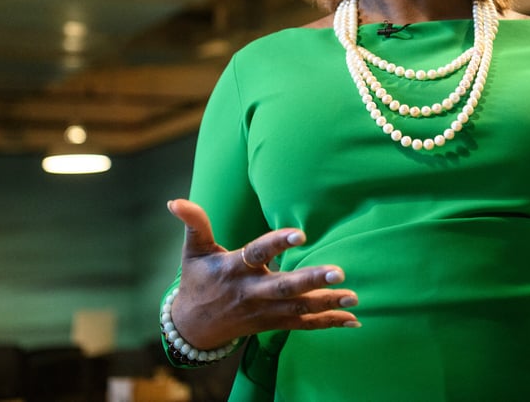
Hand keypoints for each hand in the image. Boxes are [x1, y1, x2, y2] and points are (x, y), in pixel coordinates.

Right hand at [166, 198, 360, 349]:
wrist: (193, 327)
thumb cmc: (197, 280)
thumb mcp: (193, 250)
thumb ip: (194, 224)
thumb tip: (175, 202)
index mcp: (234, 269)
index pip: (257, 253)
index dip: (278, 243)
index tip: (300, 233)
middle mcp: (251, 292)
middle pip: (284, 287)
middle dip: (312, 280)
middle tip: (339, 272)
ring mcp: (264, 311)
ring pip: (298, 308)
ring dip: (327, 303)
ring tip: (354, 296)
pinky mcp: (273, 324)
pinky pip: (303, 325)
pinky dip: (328, 323)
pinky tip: (352, 319)